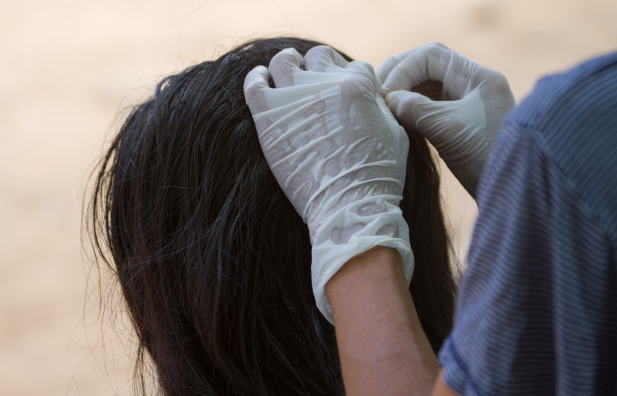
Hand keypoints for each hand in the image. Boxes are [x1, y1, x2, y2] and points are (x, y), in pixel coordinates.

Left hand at [244, 46, 412, 322]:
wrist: (348, 208)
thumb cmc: (377, 177)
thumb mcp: (396, 134)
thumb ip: (380, 106)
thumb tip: (369, 96)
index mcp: (359, 85)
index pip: (350, 65)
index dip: (346, 79)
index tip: (339, 95)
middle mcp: (326, 83)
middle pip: (318, 56)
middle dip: (318, 68)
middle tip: (313, 85)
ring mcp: (294, 97)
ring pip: (284, 61)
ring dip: (287, 65)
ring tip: (286, 78)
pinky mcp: (269, 116)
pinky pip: (254, 82)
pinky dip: (255, 77)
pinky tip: (261, 82)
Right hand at [378, 43, 515, 196]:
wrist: (512, 194)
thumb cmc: (487, 159)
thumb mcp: (449, 130)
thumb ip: (416, 109)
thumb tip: (388, 99)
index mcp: (478, 78)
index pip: (431, 56)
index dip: (403, 70)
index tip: (386, 95)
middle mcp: (471, 87)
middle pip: (427, 68)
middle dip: (399, 77)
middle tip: (376, 93)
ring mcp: (465, 106)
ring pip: (425, 89)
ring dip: (402, 94)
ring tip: (382, 107)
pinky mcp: (458, 126)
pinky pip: (428, 109)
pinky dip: (409, 111)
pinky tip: (394, 120)